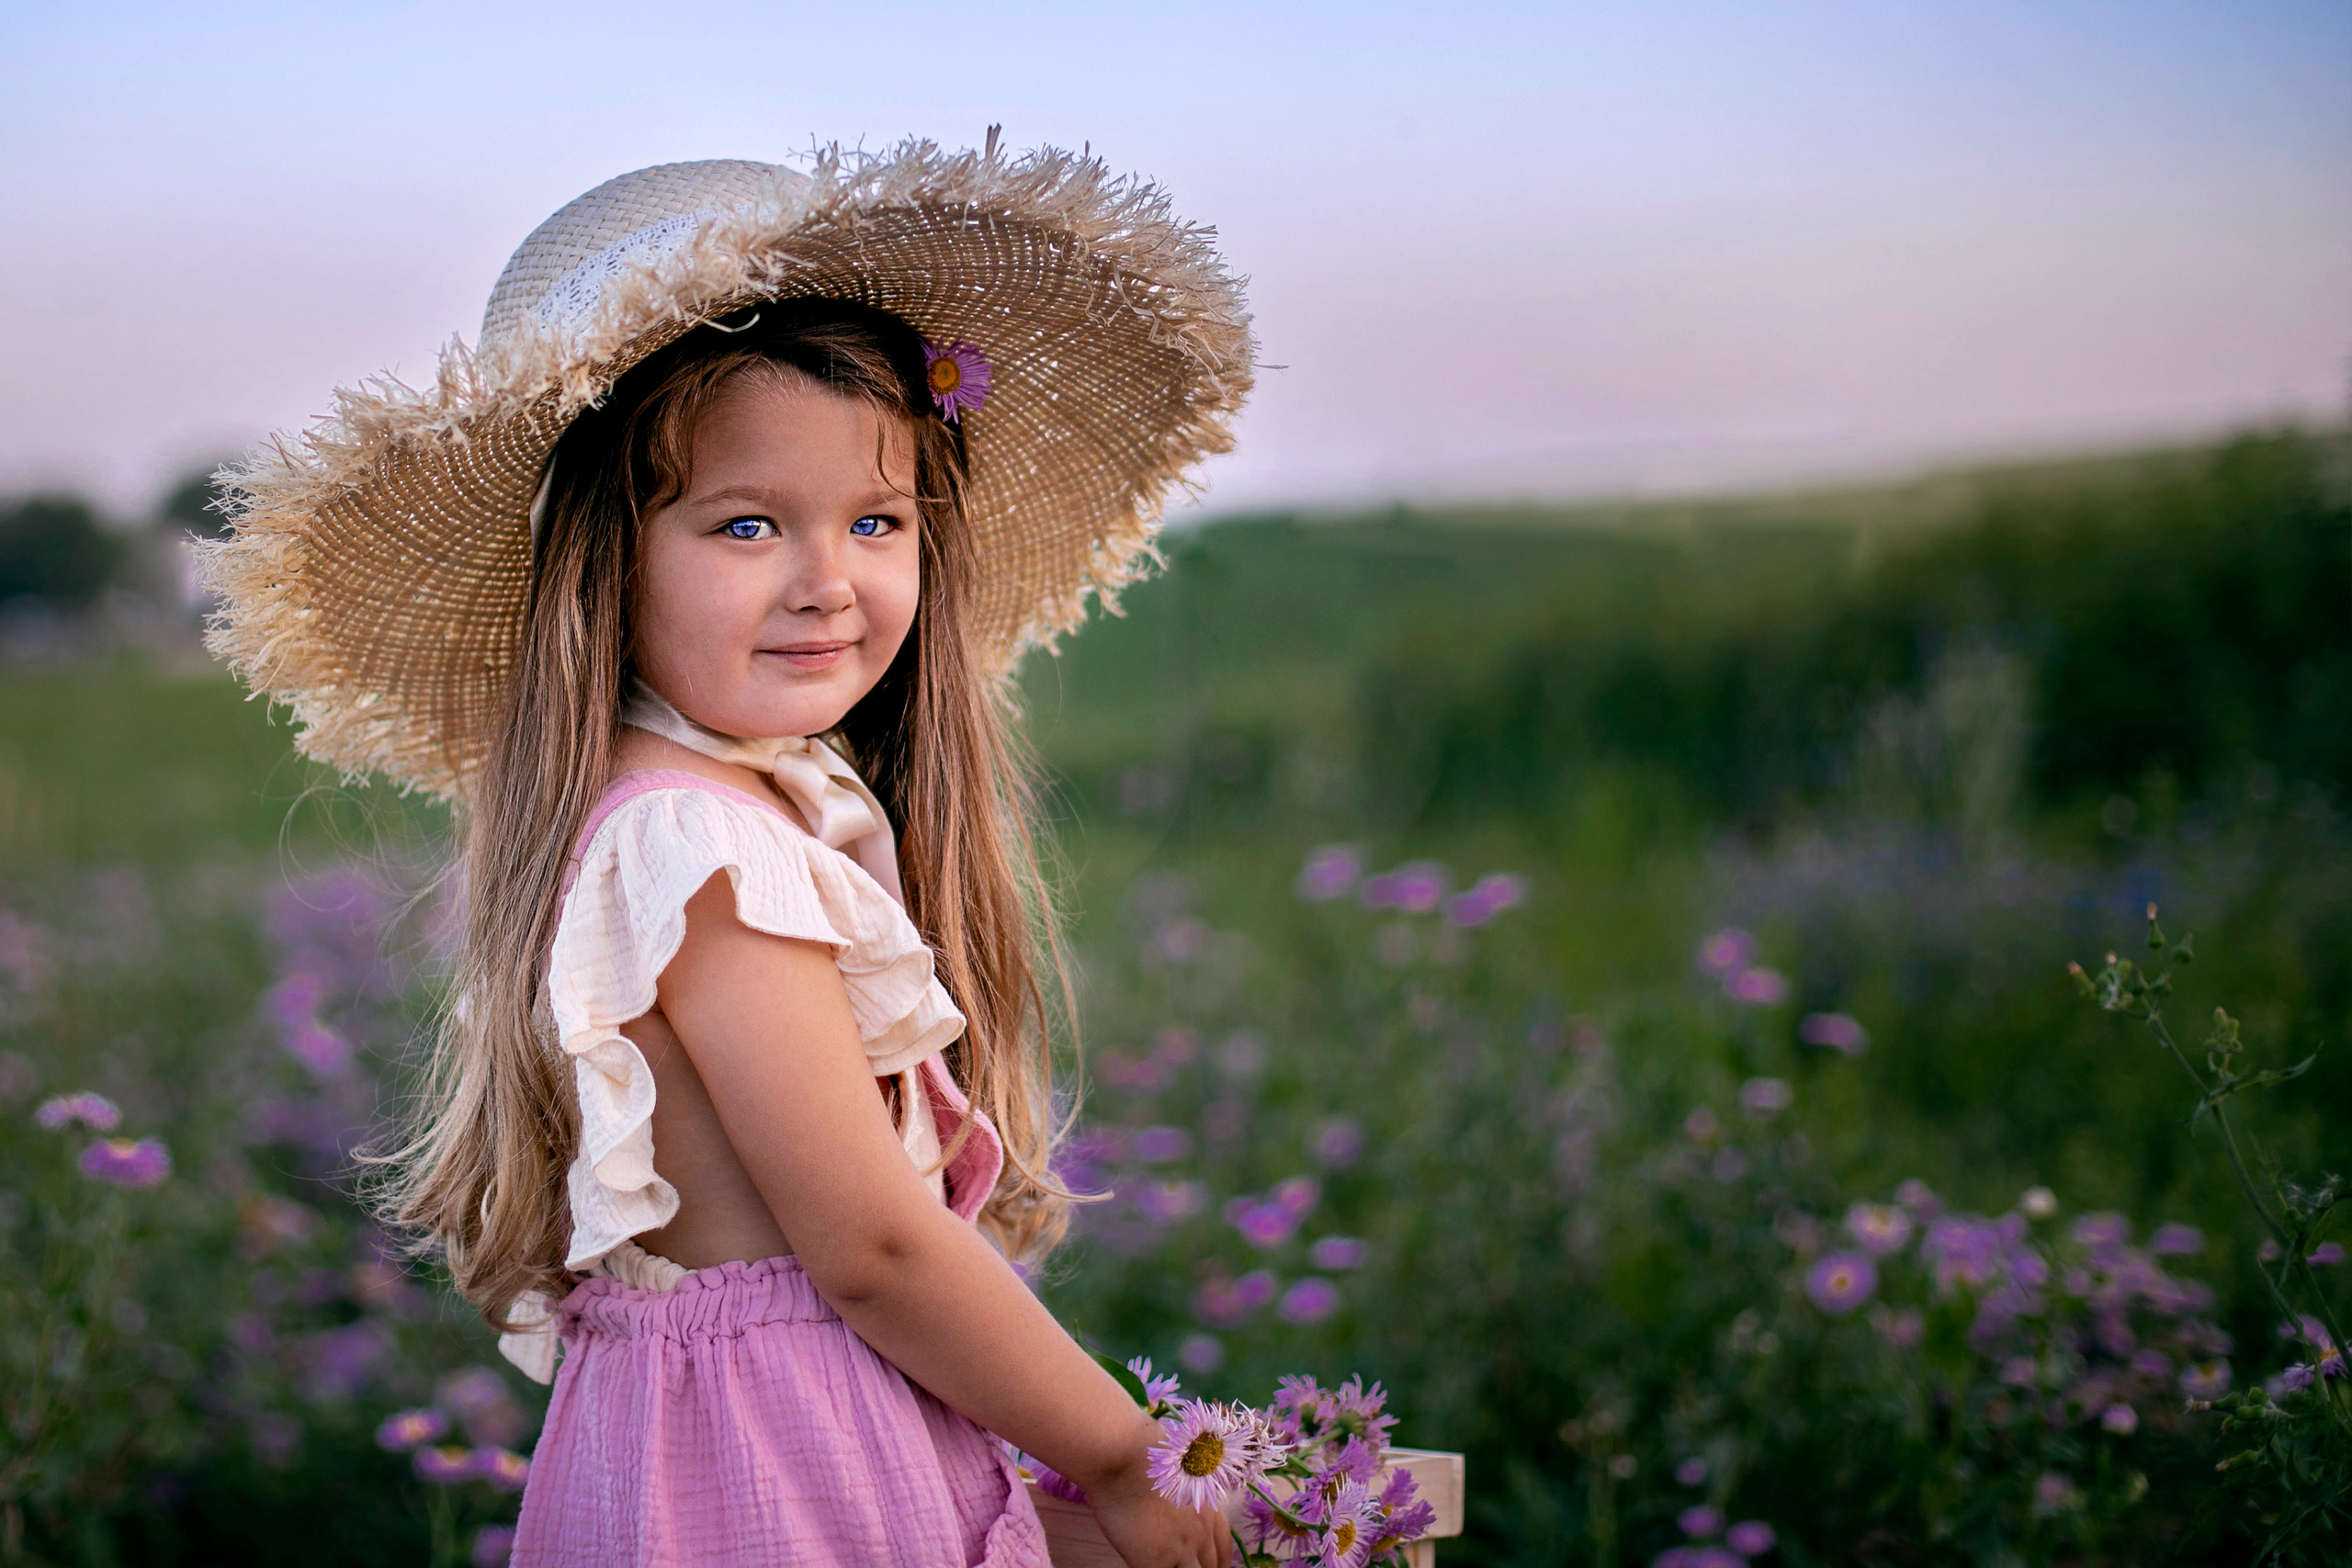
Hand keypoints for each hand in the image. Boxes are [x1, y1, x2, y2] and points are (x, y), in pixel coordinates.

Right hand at [1075, 1417, 1233, 1567]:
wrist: (1122, 1456)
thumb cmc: (1143, 1453)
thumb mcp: (1180, 1474)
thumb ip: (1186, 1495)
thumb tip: (1179, 1504)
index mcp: (1209, 1510)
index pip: (1224, 1548)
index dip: (1220, 1562)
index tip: (1215, 1566)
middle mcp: (1201, 1533)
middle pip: (1211, 1567)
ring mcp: (1180, 1551)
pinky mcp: (1155, 1562)